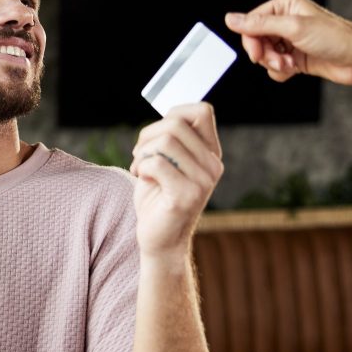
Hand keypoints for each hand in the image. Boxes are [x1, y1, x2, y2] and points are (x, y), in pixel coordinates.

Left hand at [129, 103, 222, 257]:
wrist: (160, 241)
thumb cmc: (158, 198)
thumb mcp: (167, 162)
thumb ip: (171, 139)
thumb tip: (167, 115)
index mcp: (211, 154)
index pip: (203, 110)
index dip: (173, 113)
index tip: (157, 133)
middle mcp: (213, 166)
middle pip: (176, 123)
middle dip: (148, 135)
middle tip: (139, 154)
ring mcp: (203, 182)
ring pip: (165, 142)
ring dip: (142, 152)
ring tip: (139, 167)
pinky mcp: (186, 196)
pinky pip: (156, 164)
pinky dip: (141, 168)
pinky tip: (140, 178)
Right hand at [224, 0, 351, 86]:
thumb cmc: (335, 38)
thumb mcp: (294, 28)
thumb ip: (259, 24)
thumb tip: (230, 18)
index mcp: (284, 6)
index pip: (252, 22)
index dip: (251, 39)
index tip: (258, 53)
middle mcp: (286, 21)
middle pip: (256, 40)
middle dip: (264, 54)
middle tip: (278, 61)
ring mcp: (290, 40)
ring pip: (265, 55)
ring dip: (274, 64)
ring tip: (290, 66)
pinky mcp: (295, 57)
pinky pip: (275, 67)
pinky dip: (281, 71)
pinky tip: (295, 69)